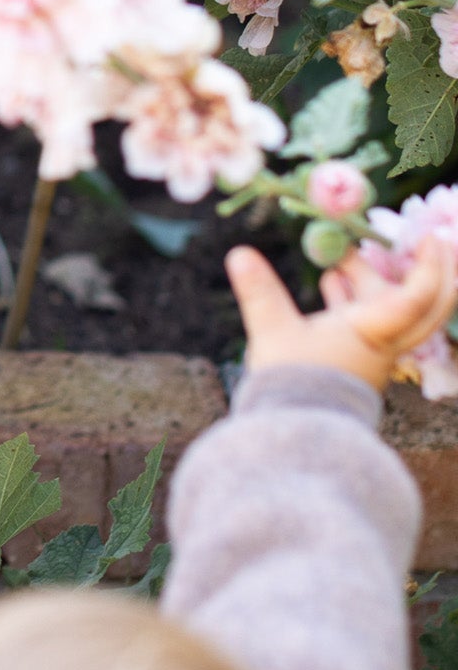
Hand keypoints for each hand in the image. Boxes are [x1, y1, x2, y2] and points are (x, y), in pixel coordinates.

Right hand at [229, 239, 457, 390]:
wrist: (300, 434)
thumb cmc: (293, 382)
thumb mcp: (273, 333)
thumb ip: (259, 292)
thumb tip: (239, 253)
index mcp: (375, 332)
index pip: (417, 297)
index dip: (428, 265)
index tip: (429, 235)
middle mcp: (384, 341)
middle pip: (427, 306)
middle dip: (431, 271)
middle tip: (426, 239)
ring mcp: (372, 350)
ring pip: (390, 308)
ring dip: (375, 277)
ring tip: (345, 253)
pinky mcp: (355, 356)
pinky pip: (366, 319)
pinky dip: (354, 295)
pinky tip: (331, 280)